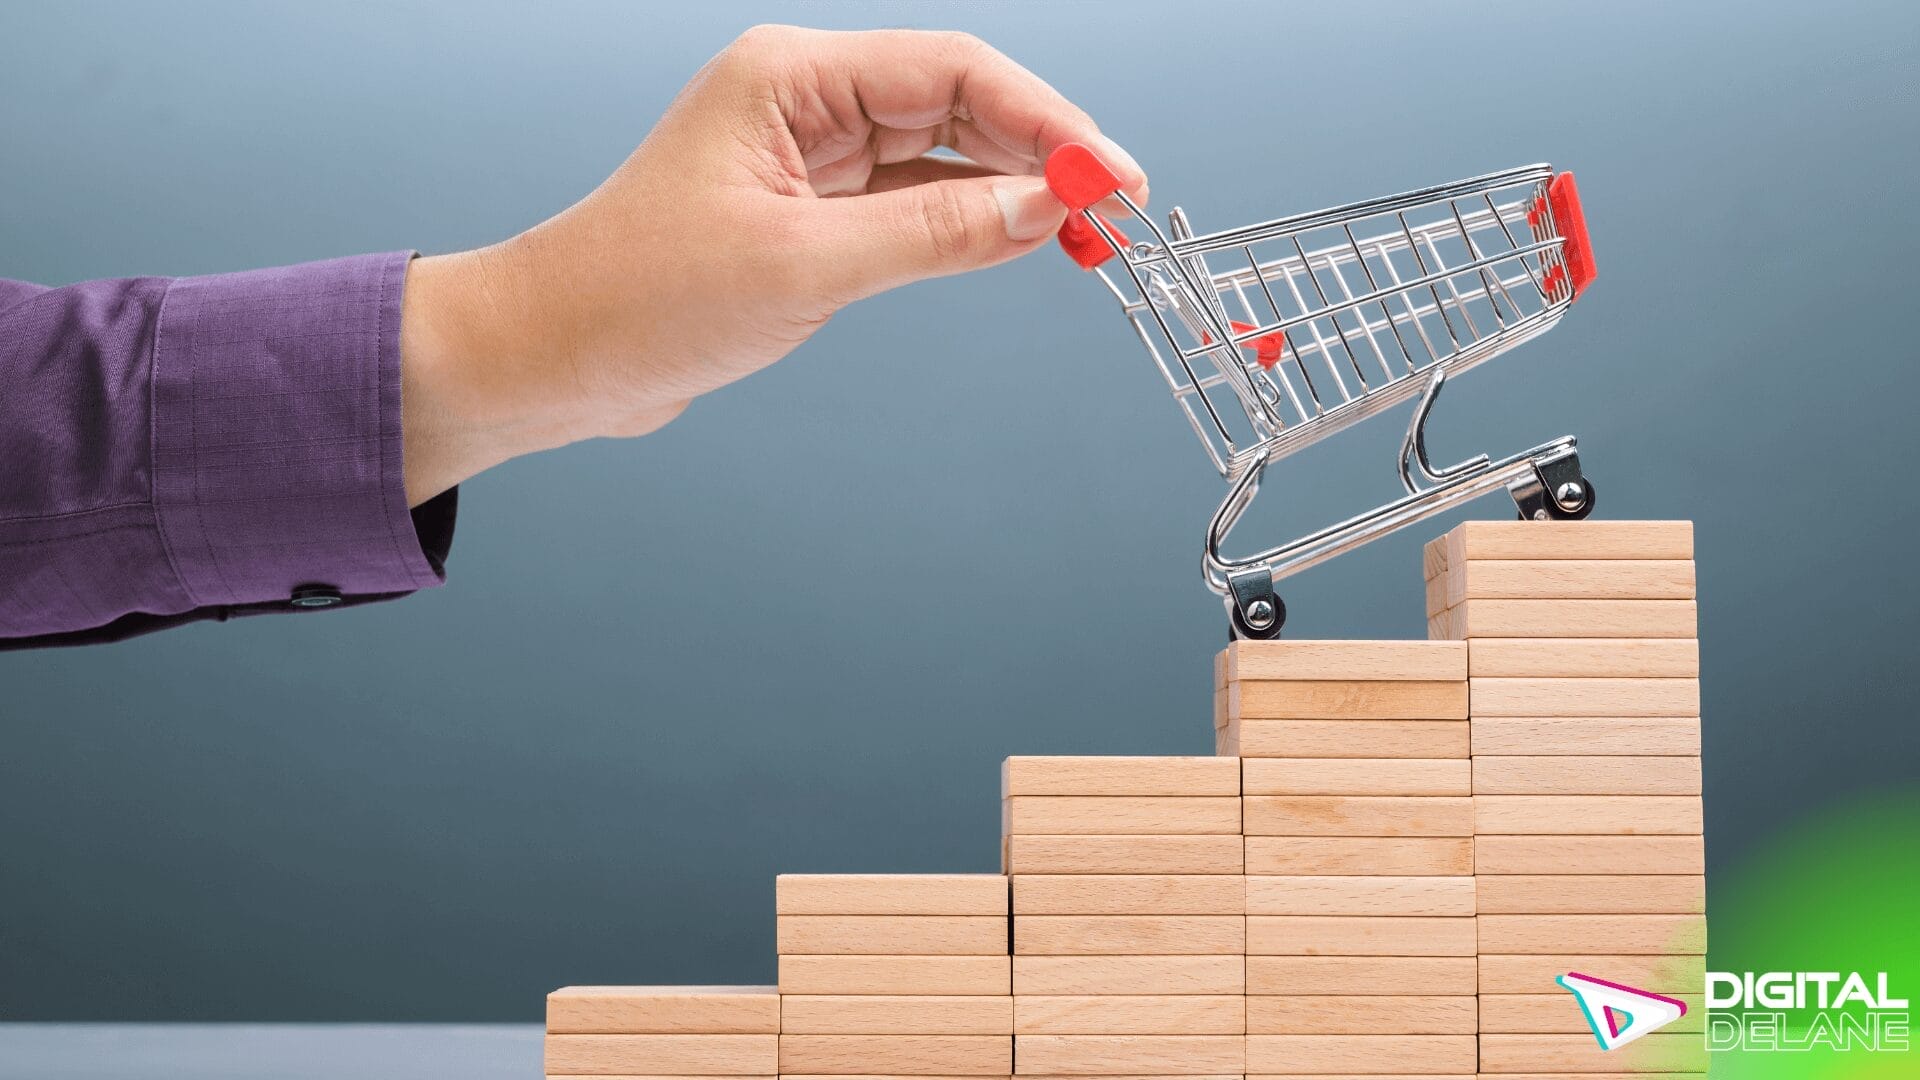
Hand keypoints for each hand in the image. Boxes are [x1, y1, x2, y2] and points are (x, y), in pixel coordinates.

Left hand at [399, 24, 1147, 503]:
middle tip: (1120, 209)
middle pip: (957, 104)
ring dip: (1012, 187)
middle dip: (1043, 151)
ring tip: (1087, 230)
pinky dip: (967, 221)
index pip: (953, 72)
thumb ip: (936, 233)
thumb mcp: (804, 267)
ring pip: (940, 154)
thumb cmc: (640, 299)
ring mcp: (807, 155)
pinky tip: (1019, 240)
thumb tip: (1046, 207)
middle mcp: (803, 100)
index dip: (1048, 120)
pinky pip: (910, 201)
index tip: (1113, 175)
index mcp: (791, 78)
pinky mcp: (807, 210)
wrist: (555, 358)